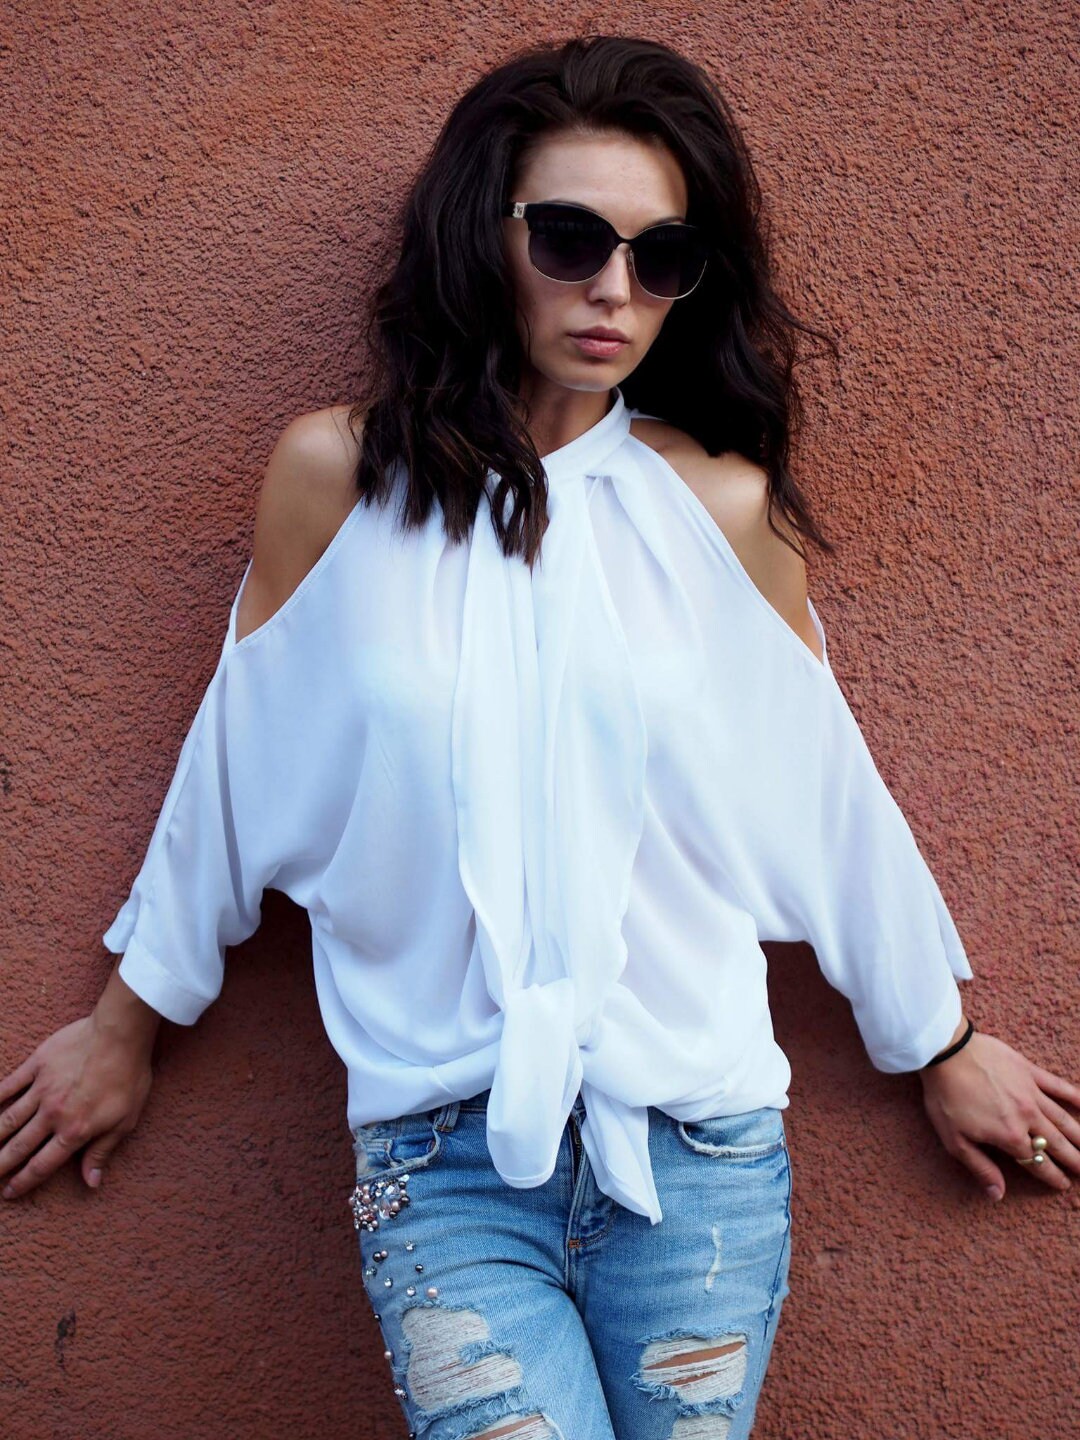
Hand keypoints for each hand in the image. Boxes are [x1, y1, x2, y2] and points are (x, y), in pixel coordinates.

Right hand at [0, 1010, 154, 1199]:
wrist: (120, 1034)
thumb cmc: (129, 1076)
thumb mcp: (126, 1120)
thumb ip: (103, 1151)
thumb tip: (91, 1182)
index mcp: (74, 1131)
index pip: (42, 1164)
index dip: (24, 1181)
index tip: (9, 1192)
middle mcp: (52, 1114)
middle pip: (19, 1147)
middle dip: (0, 1165)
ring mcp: (42, 1089)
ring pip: (8, 1119)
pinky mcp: (37, 1065)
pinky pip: (10, 1085)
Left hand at [920, 1029, 1079, 1201]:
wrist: (946, 1052)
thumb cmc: (945, 1096)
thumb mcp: (954, 1140)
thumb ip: (979, 1167)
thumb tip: (998, 1194)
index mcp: (1009, 1136)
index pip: (1036, 1162)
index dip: (1051, 1176)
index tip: (1063, 1185)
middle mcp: (1027, 1117)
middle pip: (1056, 1144)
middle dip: (1073, 1160)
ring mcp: (1031, 1092)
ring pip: (1062, 1119)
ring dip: (1078, 1136)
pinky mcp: (1029, 1071)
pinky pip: (1057, 1086)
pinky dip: (1073, 1096)